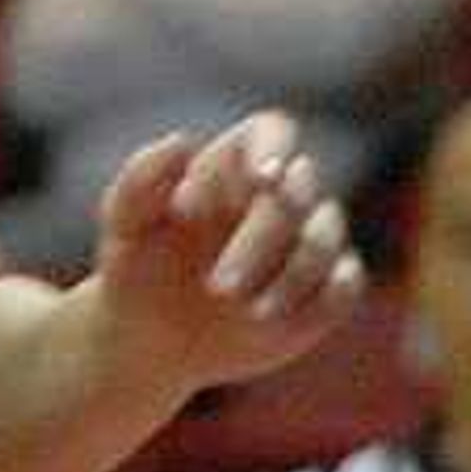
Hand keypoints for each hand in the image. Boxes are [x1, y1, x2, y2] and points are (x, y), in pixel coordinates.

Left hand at [90, 114, 363, 394]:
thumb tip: (181, 141)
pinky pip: (345, 286)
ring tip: (250, 314)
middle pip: (299, 192)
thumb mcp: (125, 226)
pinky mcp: (323, 291)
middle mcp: (281, 196)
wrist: (147, 339)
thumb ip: (141, 179)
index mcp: (237, 165)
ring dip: (295, 274)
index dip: (274, 149)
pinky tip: (282, 320)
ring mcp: (306, 243)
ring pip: (327, 237)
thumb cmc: (137, 268)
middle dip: (264, 237)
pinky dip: (326, 300)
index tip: (261, 179)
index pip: (273, 132)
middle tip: (217, 288)